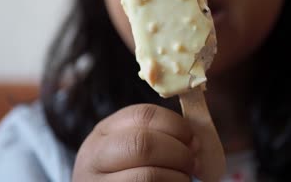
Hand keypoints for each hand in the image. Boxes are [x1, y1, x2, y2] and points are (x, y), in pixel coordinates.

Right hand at [72, 104, 196, 181]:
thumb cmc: (124, 174)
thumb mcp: (128, 150)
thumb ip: (157, 138)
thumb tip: (195, 143)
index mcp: (104, 133)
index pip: (143, 114)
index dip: (175, 124)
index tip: (192, 139)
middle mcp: (95, 157)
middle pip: (143, 143)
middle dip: (178, 153)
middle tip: (192, 164)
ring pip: (148, 176)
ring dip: (177, 178)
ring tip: (184, 180)